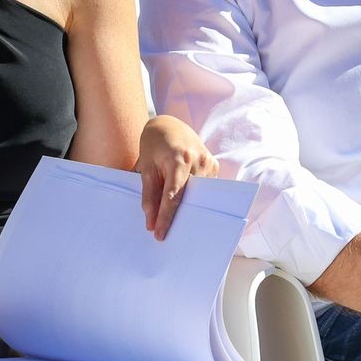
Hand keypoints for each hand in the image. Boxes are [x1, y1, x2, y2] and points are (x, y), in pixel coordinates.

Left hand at [136, 114, 218, 238]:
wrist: (168, 125)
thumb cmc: (153, 146)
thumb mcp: (146, 168)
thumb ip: (149, 195)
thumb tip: (150, 221)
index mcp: (180, 160)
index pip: (174, 196)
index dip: (166, 218)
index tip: (159, 235)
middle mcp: (199, 160)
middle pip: (190, 197)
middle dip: (180, 215)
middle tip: (169, 235)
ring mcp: (209, 162)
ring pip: (199, 194)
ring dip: (188, 206)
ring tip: (178, 221)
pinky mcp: (214, 164)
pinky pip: (205, 187)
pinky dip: (195, 196)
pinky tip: (188, 203)